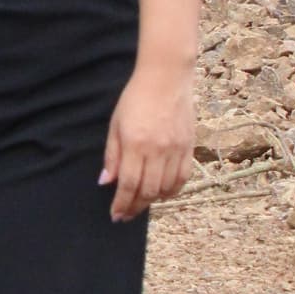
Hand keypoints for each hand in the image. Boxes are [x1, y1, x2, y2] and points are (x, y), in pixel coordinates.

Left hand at [100, 59, 195, 221]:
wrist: (166, 78)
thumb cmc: (135, 99)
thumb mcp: (116, 124)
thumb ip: (112, 155)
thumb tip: (106, 182)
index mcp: (136, 144)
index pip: (128, 184)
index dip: (121, 204)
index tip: (116, 215)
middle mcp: (157, 150)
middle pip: (147, 191)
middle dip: (135, 207)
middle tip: (126, 214)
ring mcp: (176, 149)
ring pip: (166, 188)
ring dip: (153, 201)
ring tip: (141, 204)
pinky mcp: (189, 147)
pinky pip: (183, 178)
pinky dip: (172, 190)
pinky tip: (163, 193)